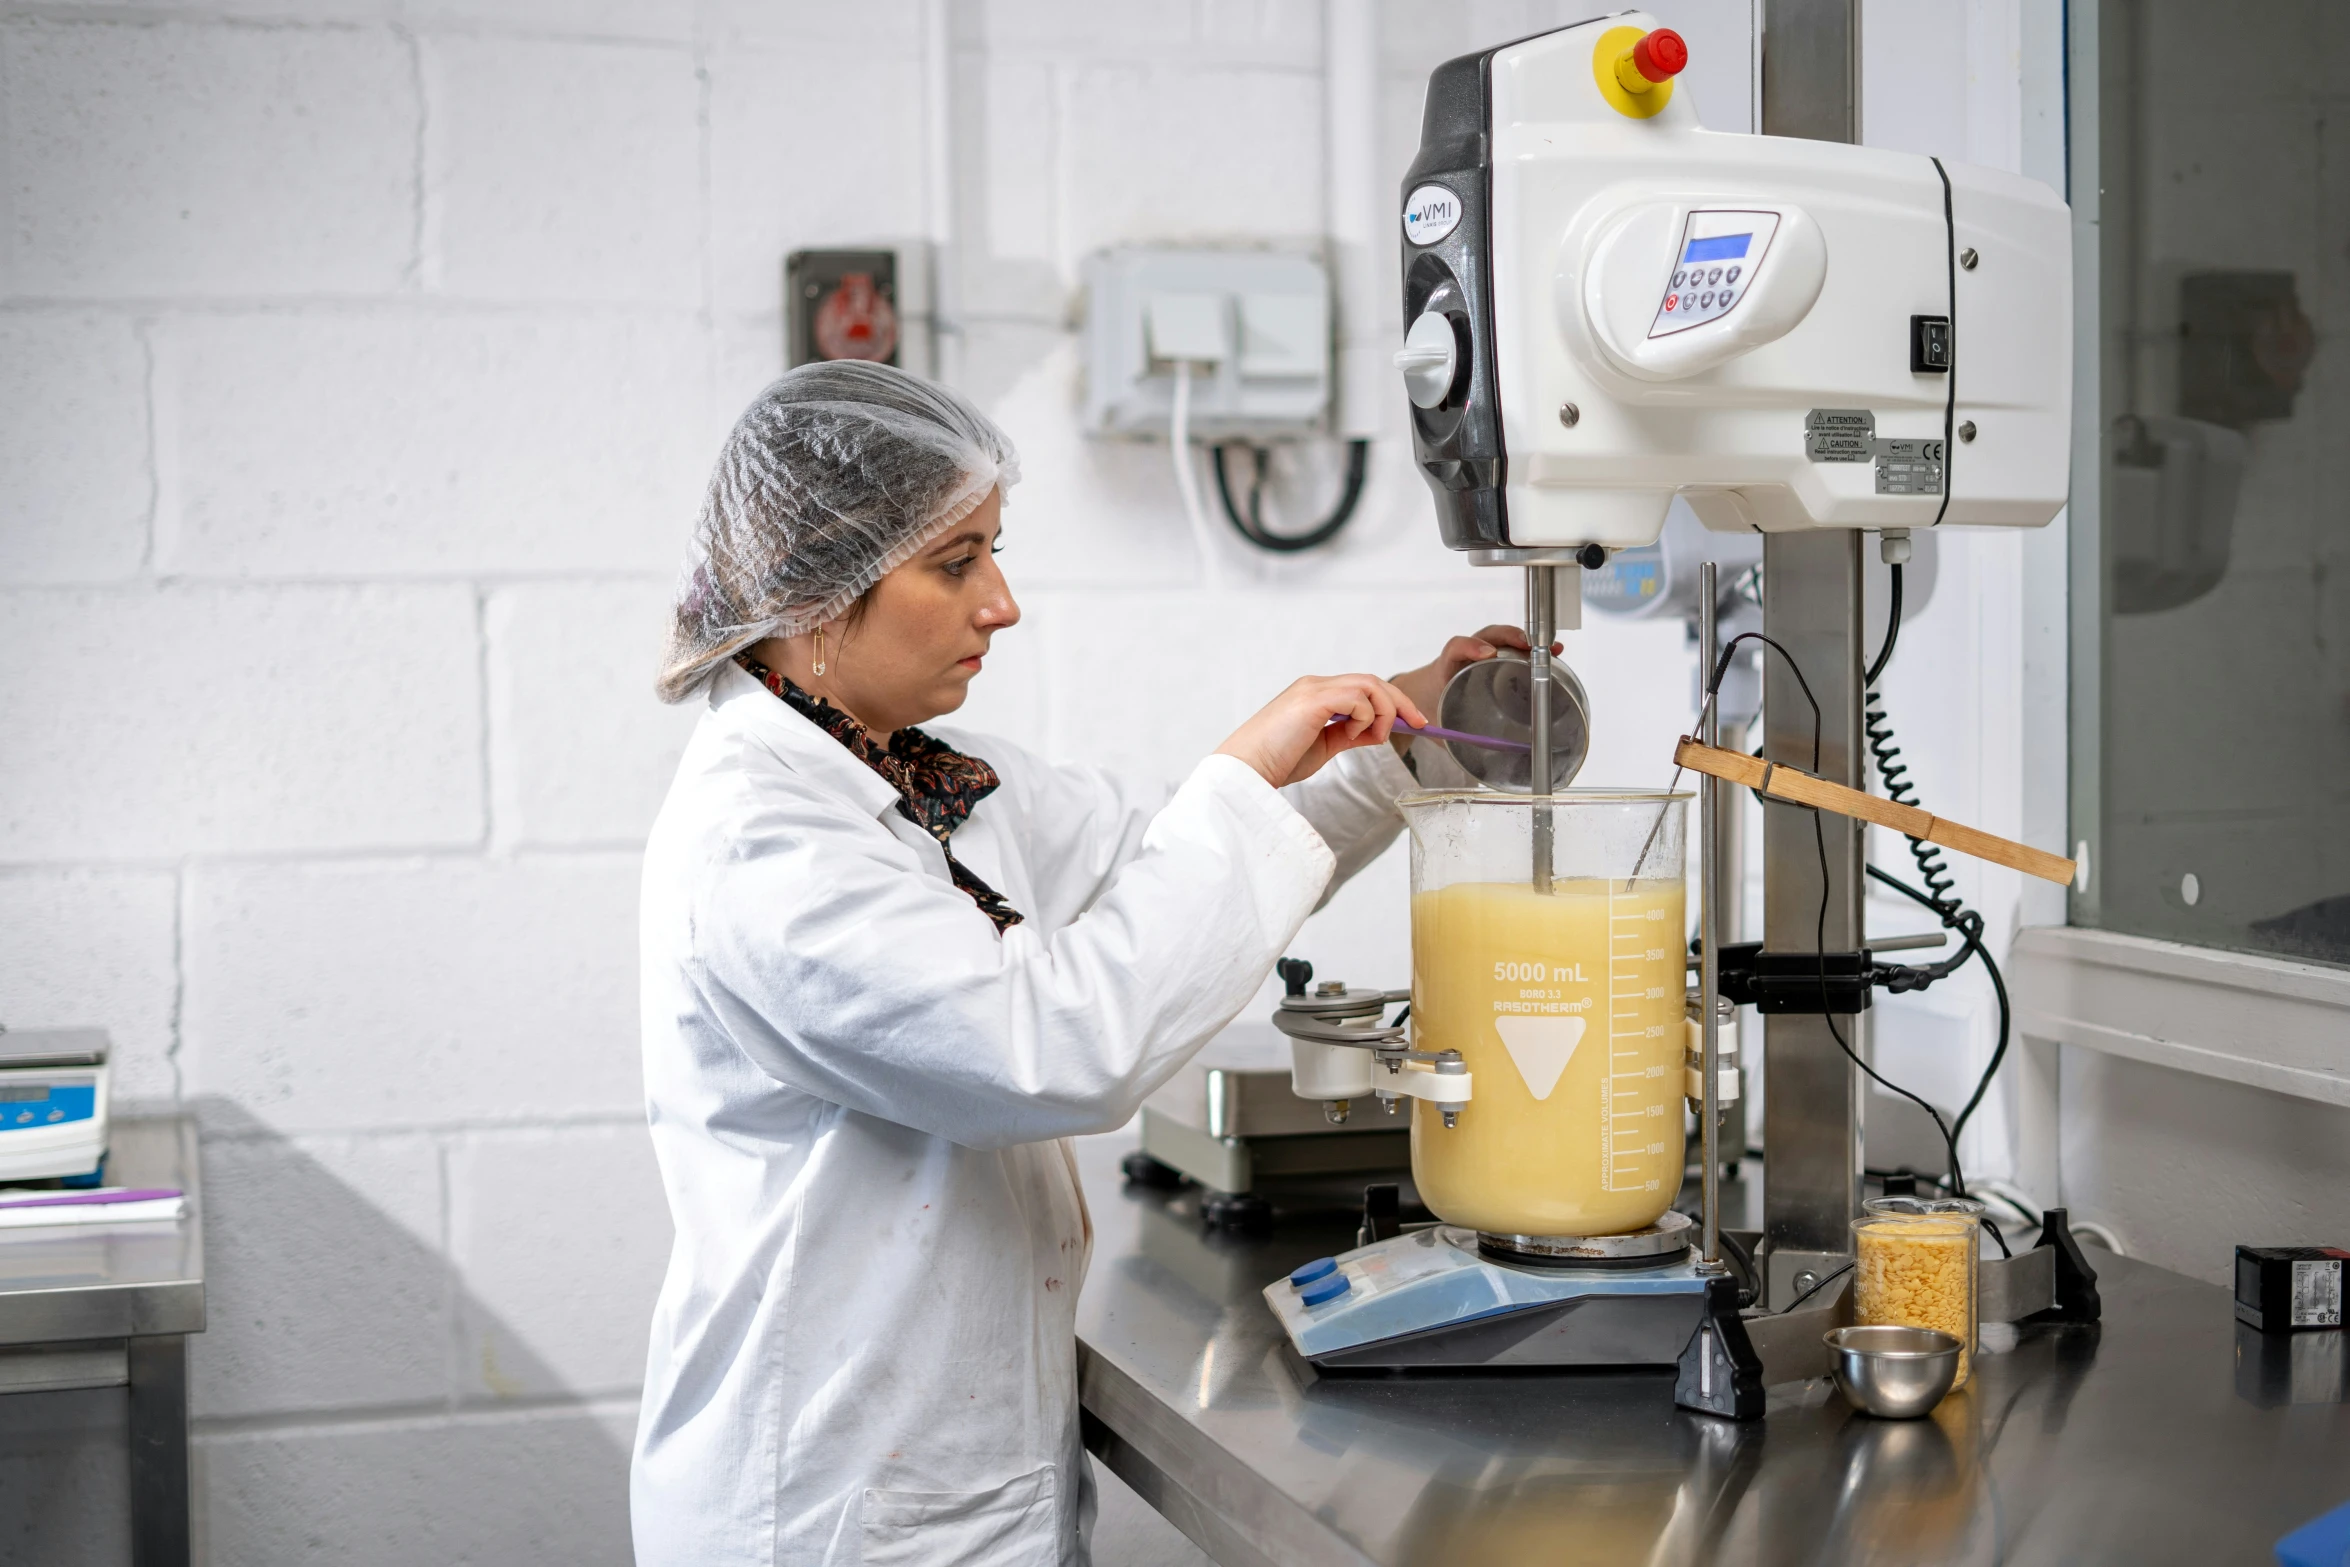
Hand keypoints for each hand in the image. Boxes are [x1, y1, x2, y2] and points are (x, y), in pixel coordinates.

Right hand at [1217, 674, 1426, 787]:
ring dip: (1384, 712)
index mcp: (1316, 694)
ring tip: (1373, 737)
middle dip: (1401, 703)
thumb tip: (1376, 732)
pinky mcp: (1313, 699)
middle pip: (1372, 681)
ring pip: (1369, 685)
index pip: (1364, 687)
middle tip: (1420, 723)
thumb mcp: (1324, 748)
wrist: (1247, 770)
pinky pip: (1357, 698)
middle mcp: (1315, 685)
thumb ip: (1348, 735)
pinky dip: (1365, 718)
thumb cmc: (1277, 762)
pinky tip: (1350, 736)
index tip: (1415, 722)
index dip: (1393, 702)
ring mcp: (1314, 689)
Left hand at [1386, 625, 1553, 750]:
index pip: (1455, 648)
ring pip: (1502, 639)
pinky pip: (1511, 649)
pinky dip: (1531, 650)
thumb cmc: (1429, 711)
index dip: (1471, 646)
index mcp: (1444, 668)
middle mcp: (1464, 656)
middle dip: (1509, 637)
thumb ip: (1454, 739)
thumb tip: (1486, 762)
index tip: (1489, 653)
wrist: (1419, 696)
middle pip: (1486, 636)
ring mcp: (1479, 653)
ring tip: (1553, 650)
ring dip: (1527, 642)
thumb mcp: (1438, 726)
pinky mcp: (1492, 657)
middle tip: (1530, 647)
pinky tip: (1553, 655)